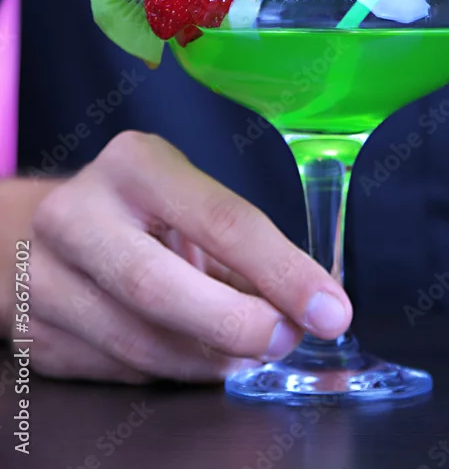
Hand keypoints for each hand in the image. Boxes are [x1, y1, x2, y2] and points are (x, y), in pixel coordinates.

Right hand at [28, 131, 350, 382]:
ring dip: (207, 360)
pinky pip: (115, 370)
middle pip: (159, 287)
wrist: (39, 230)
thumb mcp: (186, 200)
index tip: (330, 309)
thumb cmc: (137, 211)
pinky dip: (169, 371)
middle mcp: (79, 214)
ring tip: (246, 354)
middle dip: (235, 325)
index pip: (220, 219)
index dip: (282, 270)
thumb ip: (240, 249)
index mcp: (135, 164)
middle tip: (284, 341)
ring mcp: (44, 275)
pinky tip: (194, 357)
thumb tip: (311, 305)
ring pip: (136, 341)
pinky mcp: (32, 331)